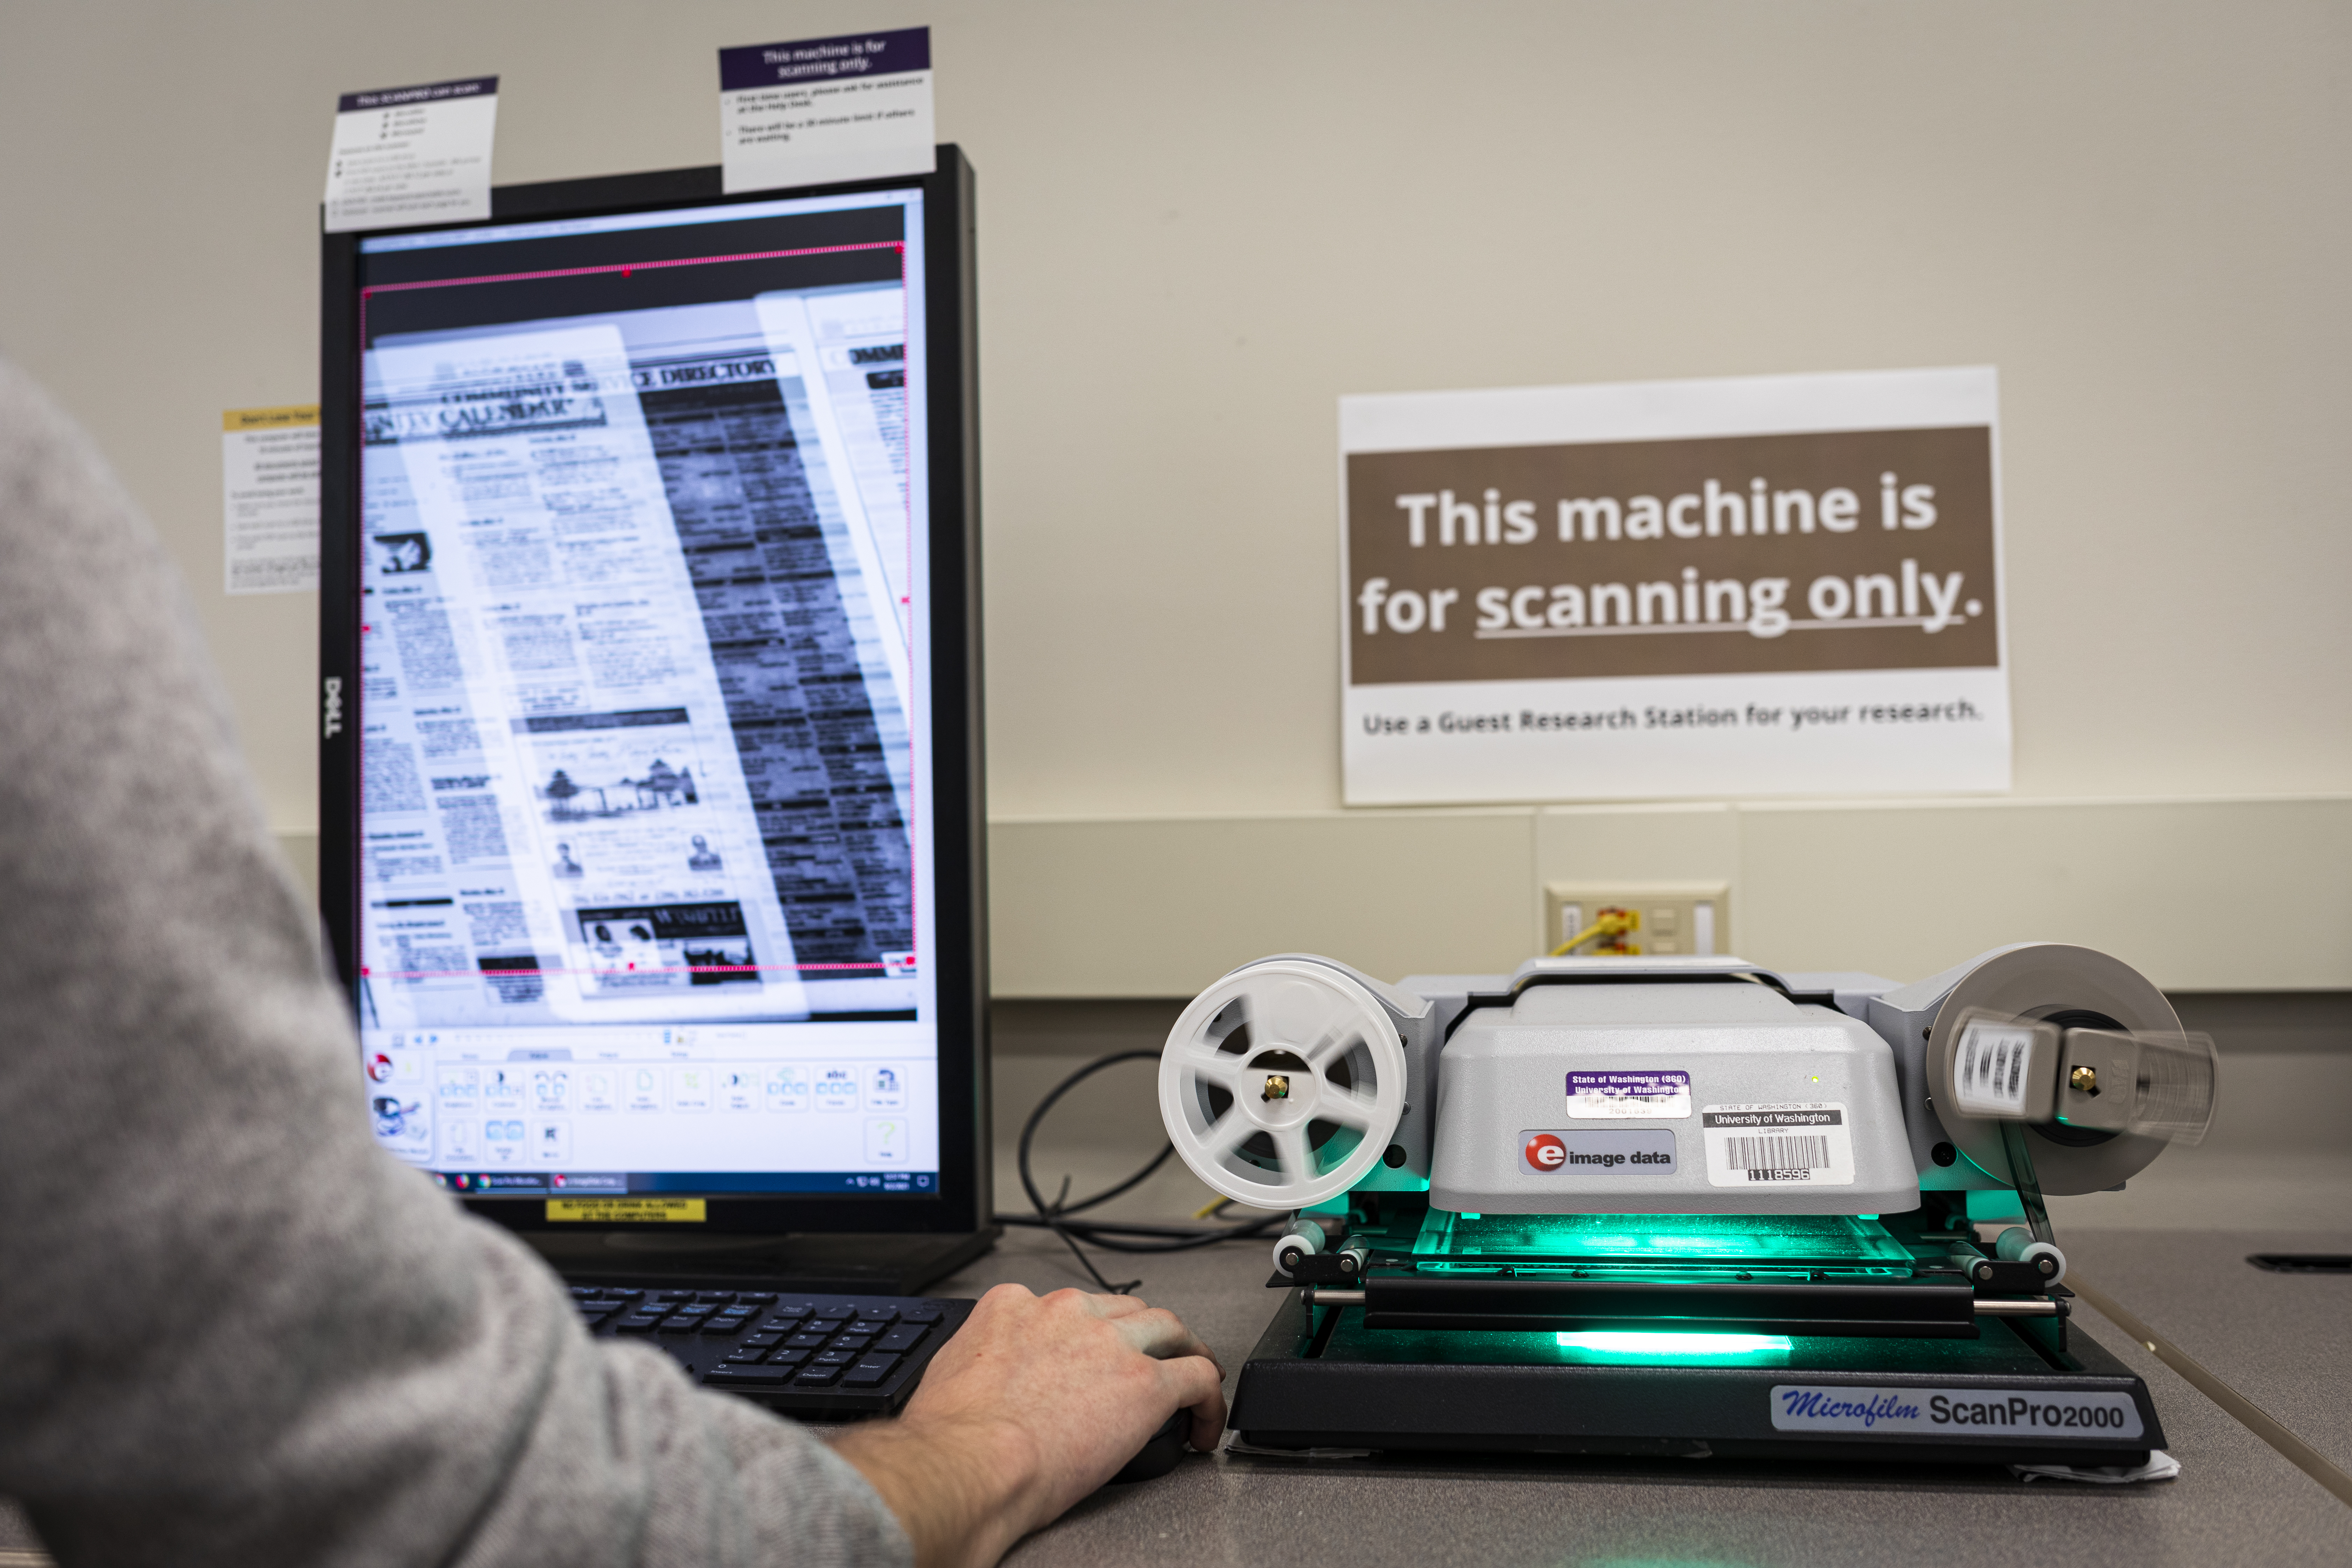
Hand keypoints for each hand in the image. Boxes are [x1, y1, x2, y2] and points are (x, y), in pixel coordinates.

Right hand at [831, 1284, 1224, 1567]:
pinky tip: (1205, 1425)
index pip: (1066, 1306)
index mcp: (1014, 1306)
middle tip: (1154, 1360)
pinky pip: (1199, 1378)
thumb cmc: (953, 1438)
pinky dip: (1210, 1399)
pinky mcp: (1146, 1382)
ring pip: (1169, 1329)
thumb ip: (979, 1360)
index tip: (1092, 1356)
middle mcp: (1066, 1312)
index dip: (1087, 1332)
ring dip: (1185, 1353)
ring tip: (1195, 1378)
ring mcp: (1110, 1343)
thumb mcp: (950, 1372)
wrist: (972, 1463)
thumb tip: (982, 1380)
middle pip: (1123, 1309)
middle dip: (1143, 1334)